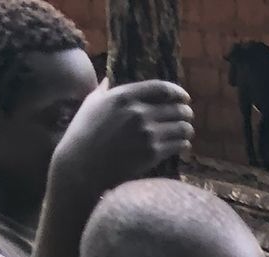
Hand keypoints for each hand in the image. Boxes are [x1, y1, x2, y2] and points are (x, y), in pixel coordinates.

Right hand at [50, 80, 195, 197]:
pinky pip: (179, 145)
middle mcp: (139, 113)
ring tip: (186, 131)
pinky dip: (184, 144)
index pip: (162, 88)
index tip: (184, 97)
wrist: (82, 166)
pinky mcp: (153, 153)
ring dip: (187, 129)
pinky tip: (182, 145)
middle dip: (186, 112)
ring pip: (182, 128)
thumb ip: (106, 89)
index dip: (178, 92)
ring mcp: (148, 134)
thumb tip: (112, 77)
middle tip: (187, 116)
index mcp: (124, 96)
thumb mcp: (92, 103)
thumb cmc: (83, 133)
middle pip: (177, 109)